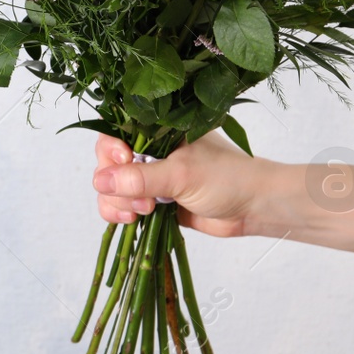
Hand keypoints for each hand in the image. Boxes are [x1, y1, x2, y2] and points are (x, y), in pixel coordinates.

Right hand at [91, 131, 265, 237]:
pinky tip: (134, 220)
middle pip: (108, 165)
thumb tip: (99, 181)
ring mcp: (150, 178)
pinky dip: (121, 214)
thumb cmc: (226, 178)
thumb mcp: (181, 174)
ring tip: (144, 211)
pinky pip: (123, 206)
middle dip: (116, 185)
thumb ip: (140, 178)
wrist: (254, 207)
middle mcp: (150, 152)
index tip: (124, 162)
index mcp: (156, 132)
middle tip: (143, 199)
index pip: (114, 134)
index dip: (110, 151)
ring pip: (112, 189)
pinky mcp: (153, 201)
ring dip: (118, 203)